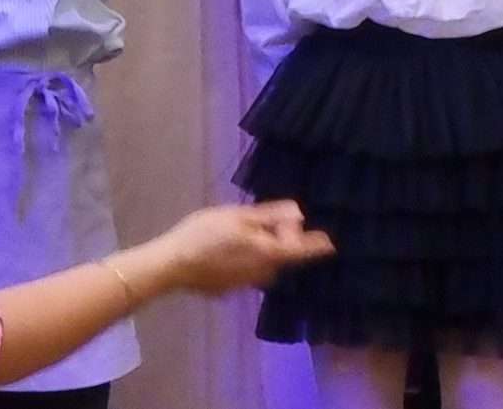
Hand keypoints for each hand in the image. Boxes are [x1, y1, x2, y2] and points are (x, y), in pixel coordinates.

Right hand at [148, 200, 332, 294]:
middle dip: (279, 241)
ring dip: (260, 251)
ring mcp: (245, 284)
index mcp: (267, 253)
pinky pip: (243, 272)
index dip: (316, 246)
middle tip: (265, 222)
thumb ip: (269, 216)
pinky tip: (222, 250)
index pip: (300, 250)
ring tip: (240, 234)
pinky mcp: (228, 289)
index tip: (330, 243)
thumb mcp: (237, 217)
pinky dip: (241, 260)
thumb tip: (298, 213)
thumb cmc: (205, 234)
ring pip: (262, 265)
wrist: (172, 265)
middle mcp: (262, 273)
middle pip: (279, 256)